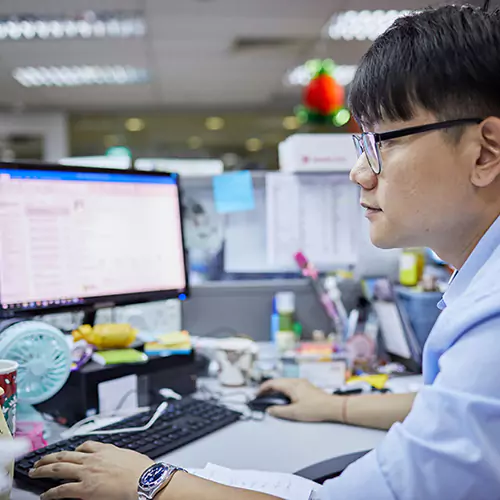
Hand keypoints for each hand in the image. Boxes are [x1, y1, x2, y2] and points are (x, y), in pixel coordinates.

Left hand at [29, 440, 153, 499]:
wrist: (144, 480)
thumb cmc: (141, 470)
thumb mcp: (128, 456)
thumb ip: (117, 456)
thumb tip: (118, 461)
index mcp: (104, 450)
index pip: (84, 446)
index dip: (74, 449)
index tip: (70, 452)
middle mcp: (92, 459)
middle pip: (65, 455)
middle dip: (50, 457)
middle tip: (40, 460)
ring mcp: (87, 473)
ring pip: (58, 468)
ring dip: (43, 470)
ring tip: (35, 472)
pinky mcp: (84, 489)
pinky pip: (62, 490)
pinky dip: (51, 492)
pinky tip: (45, 495)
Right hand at [258, 378, 341, 421]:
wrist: (332, 407)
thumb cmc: (315, 409)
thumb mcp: (294, 413)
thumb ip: (279, 411)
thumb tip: (269, 410)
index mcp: (291, 385)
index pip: (273, 383)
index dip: (263, 388)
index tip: (257, 394)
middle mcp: (296, 381)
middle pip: (278, 381)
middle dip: (268, 388)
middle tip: (262, 396)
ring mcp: (302, 383)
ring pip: (284, 382)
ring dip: (276, 388)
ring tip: (271, 397)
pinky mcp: (307, 387)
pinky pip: (291, 385)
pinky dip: (283, 389)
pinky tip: (285, 397)